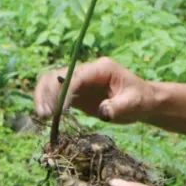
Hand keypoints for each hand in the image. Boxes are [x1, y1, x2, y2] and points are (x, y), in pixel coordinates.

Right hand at [33, 57, 152, 121]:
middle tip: (46, 114)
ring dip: (44, 96)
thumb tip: (102, 111)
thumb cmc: (140, 100)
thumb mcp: (133, 103)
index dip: (65, 91)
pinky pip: (56, 94)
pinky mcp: (76, 93)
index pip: (76, 76)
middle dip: (49, 93)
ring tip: (43, 116)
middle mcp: (87, 71)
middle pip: (58, 75)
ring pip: (52, 82)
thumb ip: (118, 107)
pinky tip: (47, 117)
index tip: (61, 110)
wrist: (142, 102)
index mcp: (101, 68)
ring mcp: (80, 81)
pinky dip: (48, 102)